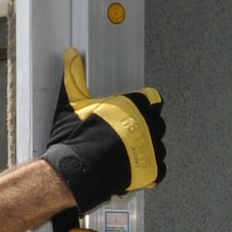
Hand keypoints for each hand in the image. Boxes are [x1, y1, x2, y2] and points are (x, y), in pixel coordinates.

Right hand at [39, 48, 167, 211]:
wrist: (76, 174)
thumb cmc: (74, 140)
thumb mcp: (71, 105)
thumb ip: (75, 79)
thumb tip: (72, 56)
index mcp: (133, 106)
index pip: (153, 98)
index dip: (144, 104)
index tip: (135, 110)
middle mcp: (147, 126)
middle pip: (157, 122)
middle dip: (146, 126)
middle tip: (127, 134)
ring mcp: (151, 149)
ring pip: (159, 146)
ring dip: (147, 148)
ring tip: (126, 154)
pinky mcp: (152, 171)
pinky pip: (160, 168)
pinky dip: (149, 169)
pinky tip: (132, 168)